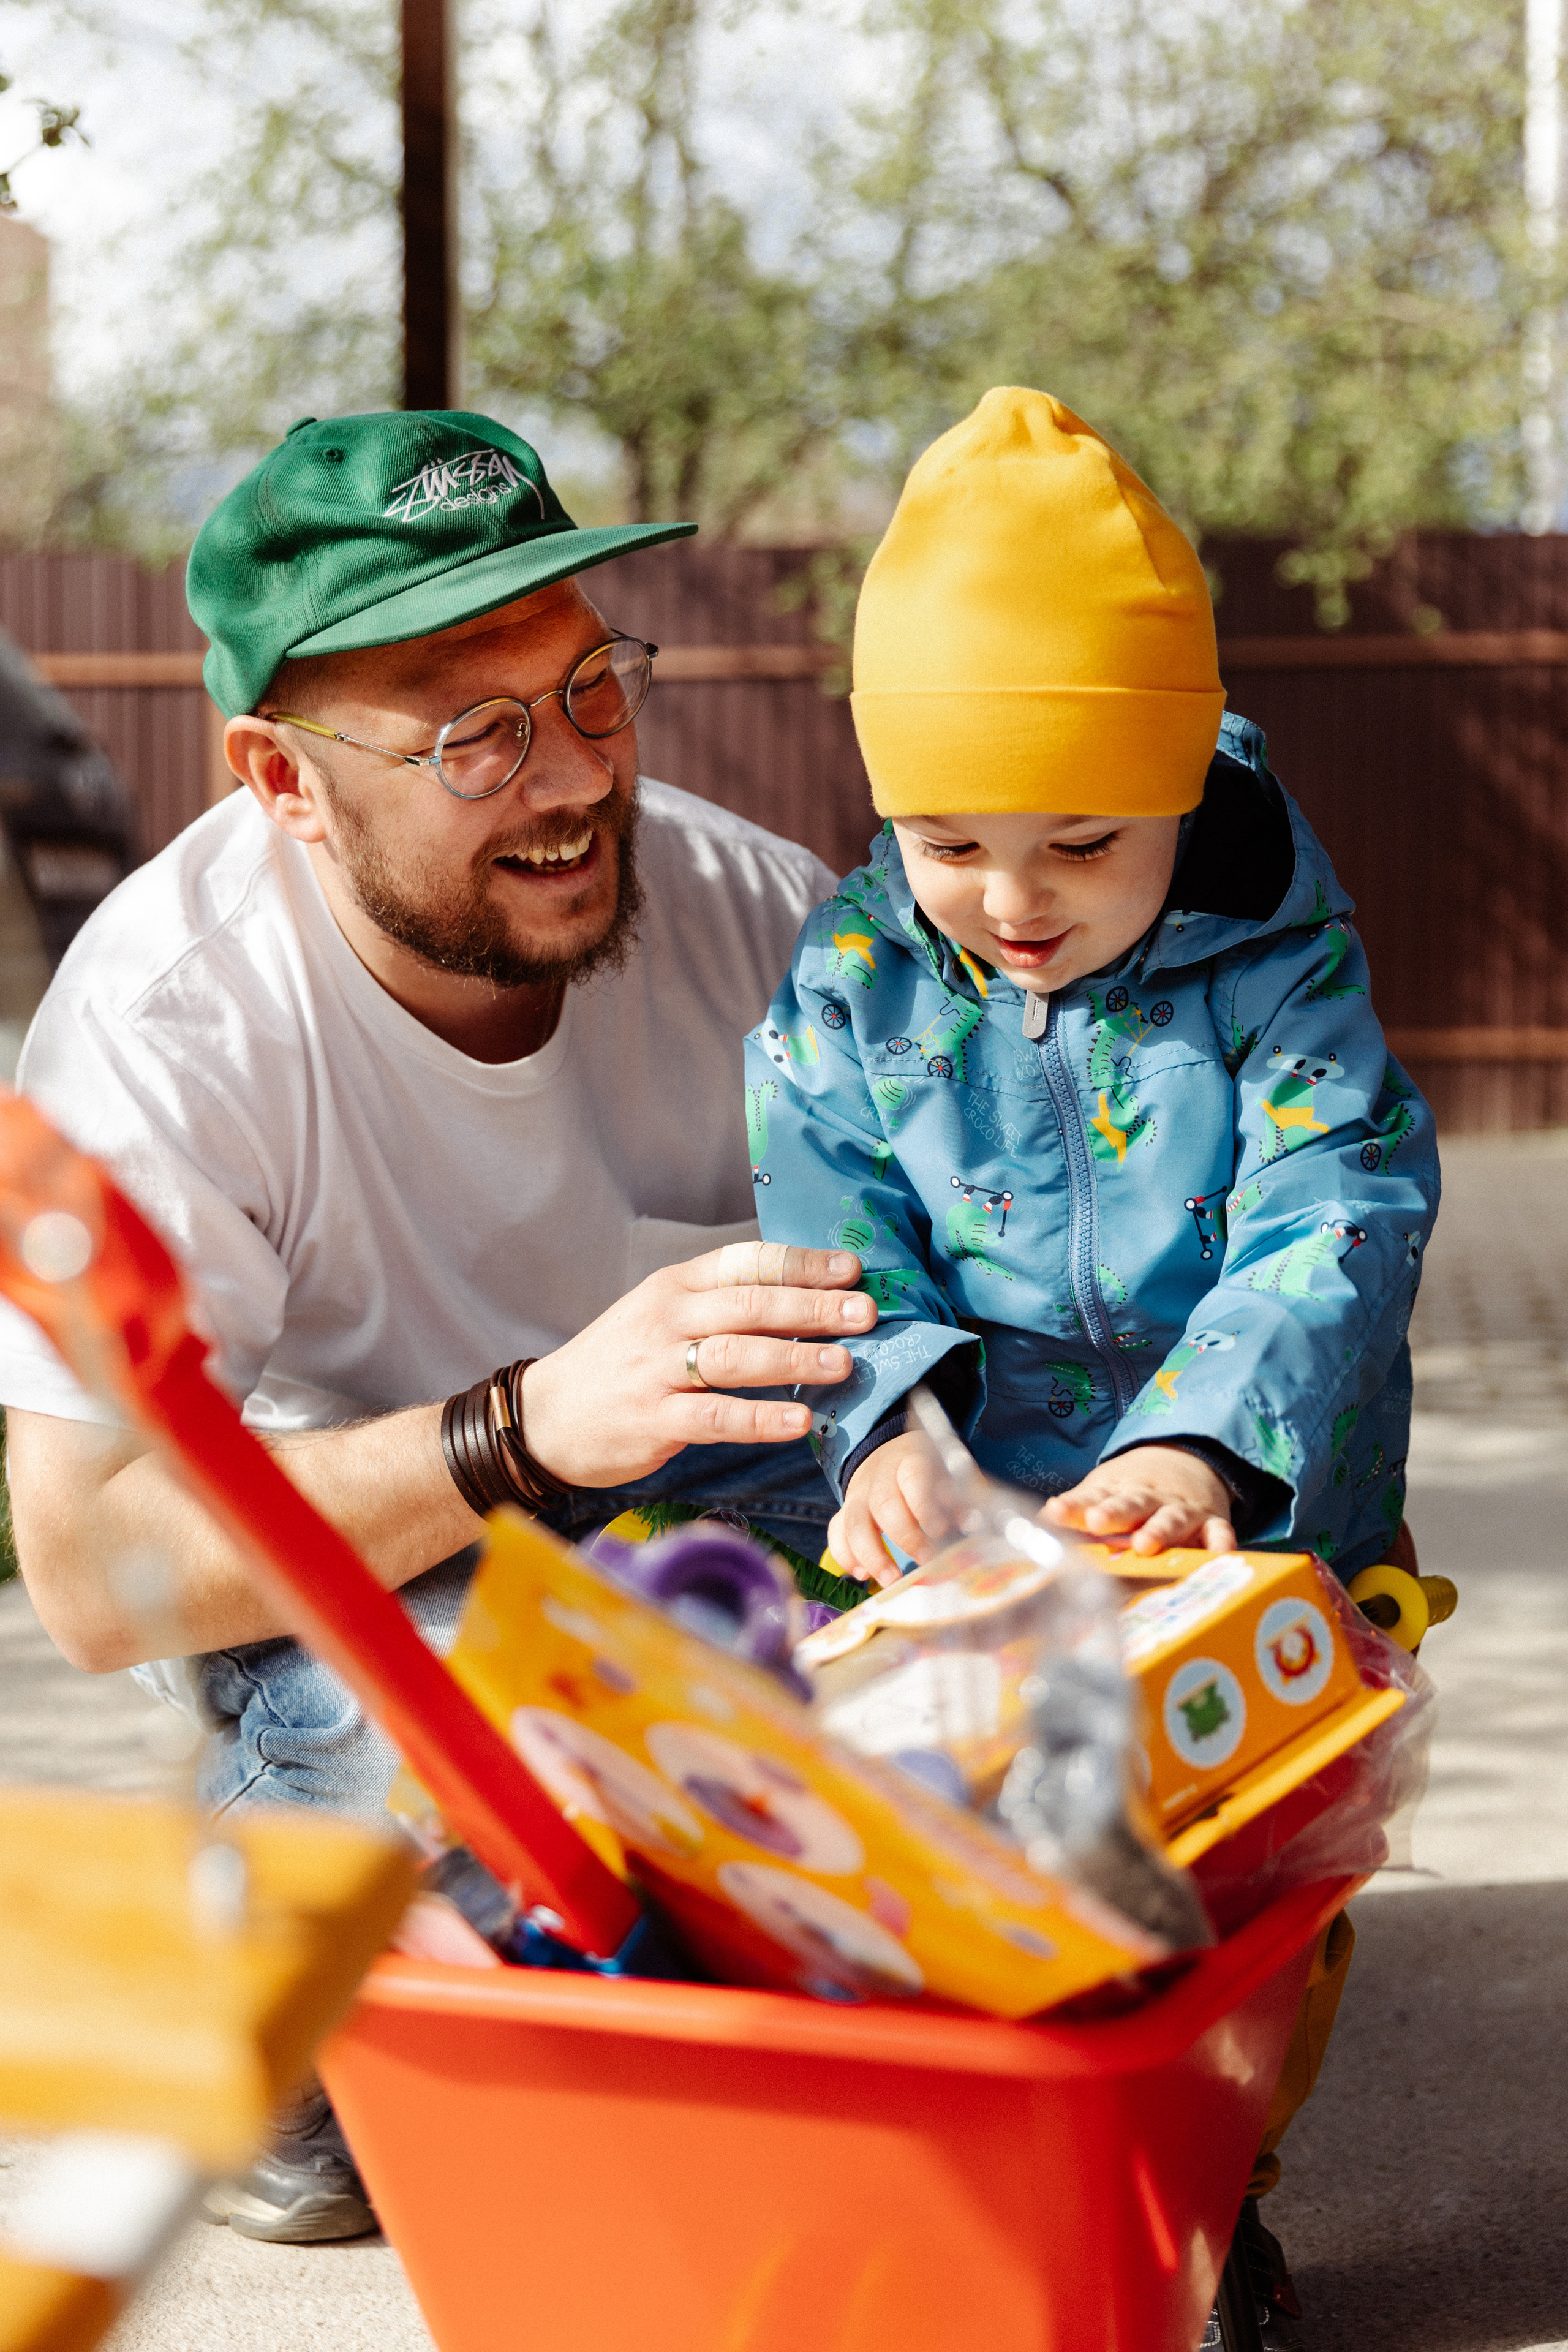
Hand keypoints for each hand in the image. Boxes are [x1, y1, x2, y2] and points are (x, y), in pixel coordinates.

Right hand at [519, 1240, 875, 1488]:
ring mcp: (657, 1369)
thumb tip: (807, 1301)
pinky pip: (716, 1416)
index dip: (801, 1265)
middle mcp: (667, 1319)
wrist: (547, 1416)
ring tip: (844, 1363)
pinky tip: (800, 1420)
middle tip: (864, 1314)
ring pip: (736, 1355)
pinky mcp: (654, 1419)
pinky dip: (761, 1418)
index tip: (851, 1270)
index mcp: (675, 1286)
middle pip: (749, 1304)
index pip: (745, 1263)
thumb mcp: (663, 1316)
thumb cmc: (622, 1364)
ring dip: (795, 1357)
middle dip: (812, 1307)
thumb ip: (724, 1307)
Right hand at [828, 1431, 954, 1587]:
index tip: (939, 1529)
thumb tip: (970, 1523)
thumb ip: (957, 1498)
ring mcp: (858, 1495)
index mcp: (910, 1461)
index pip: (913, 1478)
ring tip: (892, 1580)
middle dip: (904, 1536)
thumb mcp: (945, 1473)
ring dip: (872, 1555)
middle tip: (925, 1559)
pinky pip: (836, 1533)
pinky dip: (845, 1556)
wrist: (889, 1455)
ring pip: (854, 1523)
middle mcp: (879, 1477)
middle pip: (882, 1504)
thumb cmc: (926, 1471)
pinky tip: (862, 1574)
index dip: (924, 1505)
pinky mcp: (845, 1512)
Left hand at [1043, 1445, 1235, 1555]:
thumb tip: (1035, 1527)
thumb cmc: (1131, 1492)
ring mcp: (1181, 1511)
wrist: (1184, 1461)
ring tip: (1145, 1544)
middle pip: (1130, 1504)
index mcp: (1117, 1492)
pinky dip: (1219, 1542)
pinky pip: (1217, 1532)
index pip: (1092, 1498)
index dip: (1073, 1507)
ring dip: (1160, 1530)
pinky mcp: (1211, 1523)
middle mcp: (1148, 1500)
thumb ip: (1074, 1511)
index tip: (1055, 1513)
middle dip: (1114, 1514)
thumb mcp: (1102, 1493)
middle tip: (1097, 1522)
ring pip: (1171, 1518)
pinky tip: (1218, 1554)